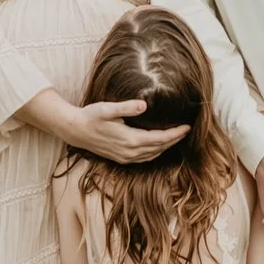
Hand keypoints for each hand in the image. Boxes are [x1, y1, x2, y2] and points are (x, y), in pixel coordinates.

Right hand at [64, 99, 188, 163]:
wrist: (75, 131)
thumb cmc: (91, 116)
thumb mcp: (107, 108)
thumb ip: (126, 107)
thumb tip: (144, 104)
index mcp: (130, 140)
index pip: (160, 139)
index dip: (176, 134)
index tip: (188, 127)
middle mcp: (130, 152)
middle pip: (160, 148)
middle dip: (175, 140)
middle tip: (187, 131)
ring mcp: (126, 157)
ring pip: (153, 155)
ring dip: (166, 147)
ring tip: (177, 137)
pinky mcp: (122, 158)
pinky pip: (144, 158)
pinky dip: (155, 152)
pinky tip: (159, 146)